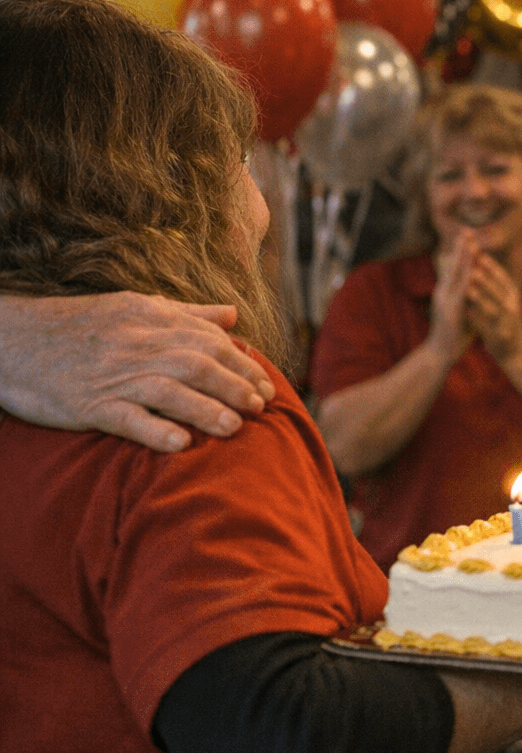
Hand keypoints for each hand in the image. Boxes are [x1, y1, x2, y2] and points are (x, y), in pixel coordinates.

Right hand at [0, 292, 274, 452]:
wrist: (13, 340)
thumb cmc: (80, 326)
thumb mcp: (134, 308)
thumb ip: (186, 314)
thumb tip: (231, 316)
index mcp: (150, 320)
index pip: (208, 341)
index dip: (242, 364)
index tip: (265, 384)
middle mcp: (136, 345)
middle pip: (197, 364)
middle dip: (235, 386)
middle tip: (261, 406)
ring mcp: (113, 376)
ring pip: (169, 391)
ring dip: (207, 409)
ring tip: (236, 427)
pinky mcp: (89, 405)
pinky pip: (127, 419)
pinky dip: (156, 430)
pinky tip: (182, 444)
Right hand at [427, 232, 475, 361]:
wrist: (439, 353)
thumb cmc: (452, 333)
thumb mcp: (458, 309)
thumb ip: (462, 295)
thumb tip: (470, 284)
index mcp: (445, 291)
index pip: (452, 266)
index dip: (459, 250)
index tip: (466, 234)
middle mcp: (443, 292)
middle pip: (451, 265)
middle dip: (460, 247)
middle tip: (466, 229)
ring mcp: (445, 300)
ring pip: (455, 274)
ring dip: (462, 257)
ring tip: (469, 242)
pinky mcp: (451, 311)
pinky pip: (461, 291)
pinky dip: (466, 278)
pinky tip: (472, 268)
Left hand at [464, 254, 521, 365]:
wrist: (519, 354)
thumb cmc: (508, 323)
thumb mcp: (507, 301)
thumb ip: (495, 284)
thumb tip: (481, 261)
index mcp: (513, 297)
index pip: (503, 278)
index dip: (491, 265)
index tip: (478, 251)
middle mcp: (513, 308)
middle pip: (499, 291)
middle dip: (486, 278)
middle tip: (473, 266)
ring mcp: (507, 323)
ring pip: (494, 308)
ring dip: (481, 298)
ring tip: (468, 289)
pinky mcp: (500, 338)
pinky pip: (488, 327)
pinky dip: (478, 320)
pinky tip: (467, 314)